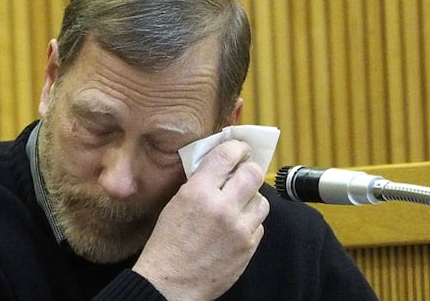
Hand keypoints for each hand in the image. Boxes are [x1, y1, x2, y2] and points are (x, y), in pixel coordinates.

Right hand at [133, 140, 268, 300]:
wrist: (171, 282)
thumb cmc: (168, 243)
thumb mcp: (176, 203)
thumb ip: (199, 182)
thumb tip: (220, 165)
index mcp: (198, 192)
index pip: (228, 155)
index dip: (237, 148)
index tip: (240, 149)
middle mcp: (222, 207)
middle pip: (253, 173)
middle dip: (249, 170)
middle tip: (243, 173)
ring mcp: (239, 228)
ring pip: (262, 199)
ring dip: (252, 197)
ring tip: (239, 203)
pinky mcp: (248, 247)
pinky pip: (259, 224)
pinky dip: (250, 221)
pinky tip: (236, 226)